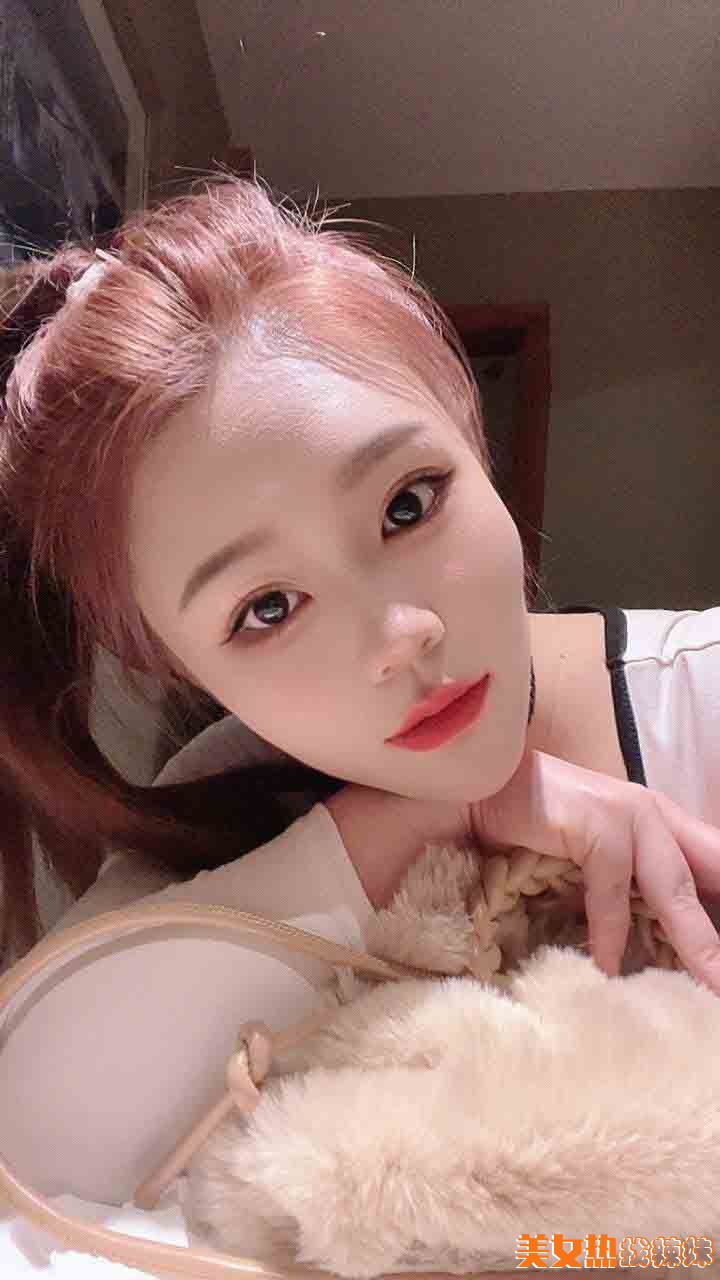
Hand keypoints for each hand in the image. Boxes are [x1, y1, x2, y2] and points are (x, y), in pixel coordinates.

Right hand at [467, 748, 719, 993]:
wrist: (474, 785)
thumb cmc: (525, 824)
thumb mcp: (587, 861)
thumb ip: (621, 891)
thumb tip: (641, 947)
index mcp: (657, 822)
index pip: (710, 865)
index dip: (716, 910)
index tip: (718, 960)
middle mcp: (652, 814)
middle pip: (709, 873)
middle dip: (713, 935)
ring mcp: (628, 813)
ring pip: (674, 890)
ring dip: (696, 942)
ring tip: (708, 984)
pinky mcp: (598, 820)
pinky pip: (613, 890)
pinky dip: (610, 933)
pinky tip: (606, 967)